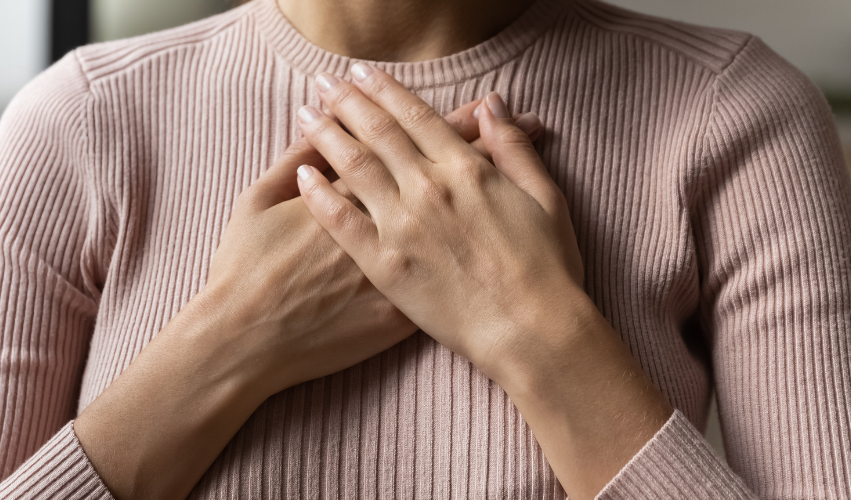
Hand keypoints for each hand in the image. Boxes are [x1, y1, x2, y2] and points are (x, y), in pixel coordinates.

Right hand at [74, 97, 538, 499]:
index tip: (486, 107)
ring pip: (459, 226)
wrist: (248, 340)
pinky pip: (448, 282)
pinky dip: (476, 259)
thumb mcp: (258, 199)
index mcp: (357, 190)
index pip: (414, 146)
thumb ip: (293, 161)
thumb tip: (318, 127)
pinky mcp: (399, 312)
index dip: (453, 123)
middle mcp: (385, 224)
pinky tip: (502, 244)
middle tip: (527, 129)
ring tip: (527, 182)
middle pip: (448, 180)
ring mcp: (397, 270)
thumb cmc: (245, 270)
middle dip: (490, 152)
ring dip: (496, 198)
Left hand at [294, 65, 672, 499]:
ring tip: (304, 114)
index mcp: (467, 169)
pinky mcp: (384, 265)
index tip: (364, 73)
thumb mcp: (546, 197)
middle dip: (347, 101)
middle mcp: (429, 188)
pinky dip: (319, 194)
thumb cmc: (548, 270)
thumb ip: (514, 148)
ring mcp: (402, 226)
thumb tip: (492, 104)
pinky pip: (341, 221)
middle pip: (378, 132)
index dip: (386, 90)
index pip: (416, 116)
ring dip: (326, 135)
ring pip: (354, 166)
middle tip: (322, 82)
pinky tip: (302, 175)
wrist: (532, 331)